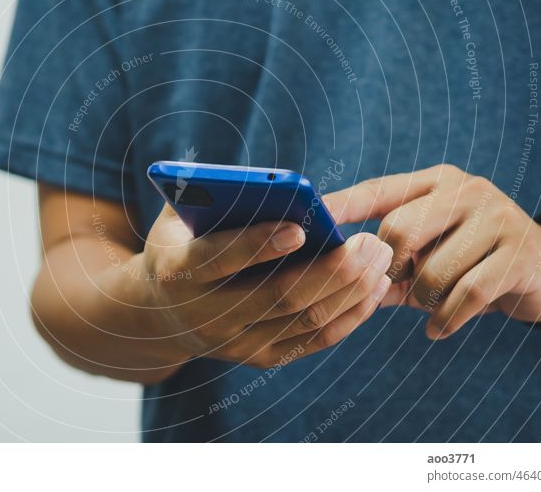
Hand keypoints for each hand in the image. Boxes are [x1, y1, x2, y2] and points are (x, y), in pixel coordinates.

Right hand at [134, 203, 392, 367]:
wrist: (160, 312)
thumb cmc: (181, 245)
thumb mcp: (178, 216)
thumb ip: (210, 195)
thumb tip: (263, 181)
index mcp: (177, 271)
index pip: (220, 258)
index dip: (259, 244)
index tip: (300, 227)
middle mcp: (205, 316)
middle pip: (278, 296)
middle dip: (332, 269)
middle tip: (371, 240)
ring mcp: (234, 344)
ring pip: (304, 320)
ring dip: (351, 289)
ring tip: (380, 257)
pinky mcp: (260, 358)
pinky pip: (314, 340)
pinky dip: (350, 315)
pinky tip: (375, 289)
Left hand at [324, 164, 540, 338]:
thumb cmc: (469, 261)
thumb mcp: (427, 254)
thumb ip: (382, 263)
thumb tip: (327, 277)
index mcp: (435, 182)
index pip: (376, 190)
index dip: (339, 206)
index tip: (307, 221)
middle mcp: (465, 191)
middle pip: (398, 230)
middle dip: (390, 269)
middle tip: (399, 284)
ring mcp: (496, 218)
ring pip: (431, 267)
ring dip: (422, 298)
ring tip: (427, 304)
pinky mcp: (519, 254)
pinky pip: (466, 294)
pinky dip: (445, 318)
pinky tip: (438, 328)